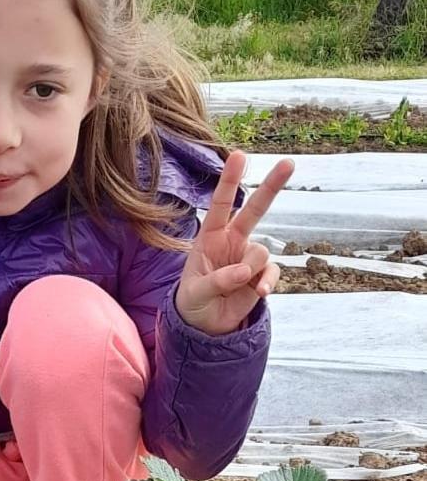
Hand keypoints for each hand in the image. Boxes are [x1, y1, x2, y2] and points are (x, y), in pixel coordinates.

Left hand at [174, 150, 294, 335]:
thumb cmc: (193, 301)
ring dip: (251, 269)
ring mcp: (249, 258)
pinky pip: (272, 272)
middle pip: (255, 210)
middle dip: (272, 187)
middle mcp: (232, 242)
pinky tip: (259, 292)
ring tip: (236, 285)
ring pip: (261, 252)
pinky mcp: (261, 276)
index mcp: (210, 237)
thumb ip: (217, 280)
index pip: (220, 204)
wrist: (205, 325)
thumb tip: (244, 273)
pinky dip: (268, 282)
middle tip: (289, 163)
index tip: (240, 155)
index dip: (230, 180)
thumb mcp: (196, 292)